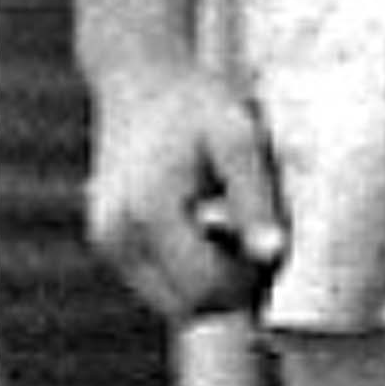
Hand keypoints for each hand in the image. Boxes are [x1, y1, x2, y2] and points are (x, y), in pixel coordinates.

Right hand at [82, 62, 285, 321]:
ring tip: (235, 229)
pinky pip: (158, 282)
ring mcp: (106, 243)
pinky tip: (210, 228)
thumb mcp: (239, 140)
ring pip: (172, 301)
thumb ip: (255, 199)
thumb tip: (273, 256)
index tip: (278, 247)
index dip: (252, 284)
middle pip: (189, 307)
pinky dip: (190, 271)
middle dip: (233, 289)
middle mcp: (116, 237)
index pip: (207, 290)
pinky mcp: (107, 241)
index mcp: (148, 215)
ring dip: (212, 282)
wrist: (138, 79)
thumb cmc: (197, 105)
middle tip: (262, 241)